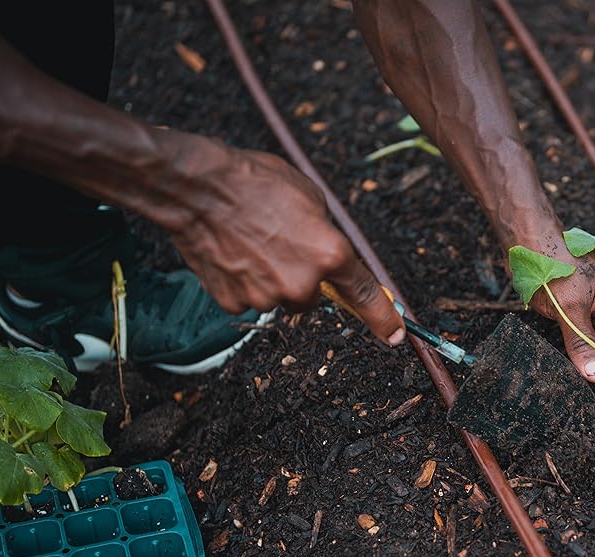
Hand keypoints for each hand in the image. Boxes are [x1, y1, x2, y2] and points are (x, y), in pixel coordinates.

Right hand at [162, 140, 404, 345]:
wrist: (198, 189)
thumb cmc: (256, 183)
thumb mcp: (311, 198)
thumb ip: (327, 233)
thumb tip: (329, 254)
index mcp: (330, 254)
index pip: (364, 295)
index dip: (383, 319)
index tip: (395, 336)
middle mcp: (302, 283)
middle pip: (314, 297)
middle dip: (304, 277)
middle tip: (281, 244)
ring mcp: (267, 297)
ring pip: (280, 298)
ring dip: (272, 279)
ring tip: (251, 243)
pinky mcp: (235, 303)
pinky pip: (249, 298)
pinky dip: (243, 282)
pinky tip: (233, 254)